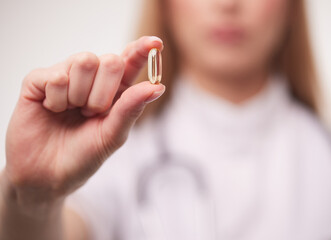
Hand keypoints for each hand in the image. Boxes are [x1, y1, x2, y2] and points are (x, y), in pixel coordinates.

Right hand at [4, 36, 164, 207]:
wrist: (46, 175)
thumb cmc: (82, 157)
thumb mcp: (112, 136)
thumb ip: (131, 109)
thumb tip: (156, 87)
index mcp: (113, 91)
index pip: (130, 62)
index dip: (142, 50)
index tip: (156, 43)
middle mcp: (91, 80)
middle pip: (110, 60)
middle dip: (104, 92)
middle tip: (91, 113)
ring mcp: (66, 77)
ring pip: (83, 61)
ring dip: (80, 95)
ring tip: (71, 112)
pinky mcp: (39, 81)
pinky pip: (56, 75)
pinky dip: (57, 99)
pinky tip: (52, 110)